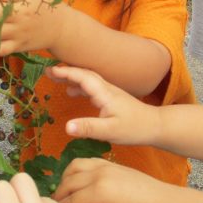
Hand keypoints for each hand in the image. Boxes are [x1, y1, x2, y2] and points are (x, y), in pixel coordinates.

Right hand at [45, 65, 160, 145]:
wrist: (154, 125)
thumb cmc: (134, 128)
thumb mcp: (109, 131)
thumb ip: (88, 128)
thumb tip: (66, 127)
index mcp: (105, 93)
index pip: (83, 77)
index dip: (67, 73)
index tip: (51, 71)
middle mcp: (106, 88)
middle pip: (84, 74)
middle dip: (66, 71)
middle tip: (47, 72)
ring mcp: (109, 92)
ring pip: (87, 79)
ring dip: (71, 77)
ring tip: (55, 78)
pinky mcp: (111, 98)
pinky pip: (91, 87)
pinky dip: (79, 86)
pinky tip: (71, 92)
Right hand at [53, 158, 174, 202]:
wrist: (164, 201)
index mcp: (100, 191)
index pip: (71, 202)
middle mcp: (99, 174)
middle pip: (69, 183)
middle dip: (59, 197)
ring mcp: (105, 166)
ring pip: (74, 167)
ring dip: (65, 180)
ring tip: (64, 195)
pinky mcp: (110, 163)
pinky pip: (86, 161)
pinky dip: (76, 170)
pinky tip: (77, 182)